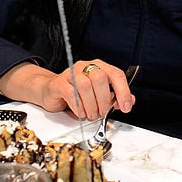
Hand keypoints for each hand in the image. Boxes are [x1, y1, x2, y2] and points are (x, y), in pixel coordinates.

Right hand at [0, 60, 135, 118]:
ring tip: (91, 114)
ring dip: (91, 106)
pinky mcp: (59, 83)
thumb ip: (114, 98)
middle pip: (100, 78)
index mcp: (99, 67)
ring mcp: (71, 73)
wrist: (50, 91)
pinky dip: (78, 107)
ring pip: (85, 86)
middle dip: (104, 100)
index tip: (126, 107)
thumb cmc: (77, 93)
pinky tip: (81, 113)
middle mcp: (85, 66)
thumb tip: (130, 101)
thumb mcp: (98, 95)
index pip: (116, 74)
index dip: (123, 91)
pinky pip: (71, 94)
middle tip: (102, 112)